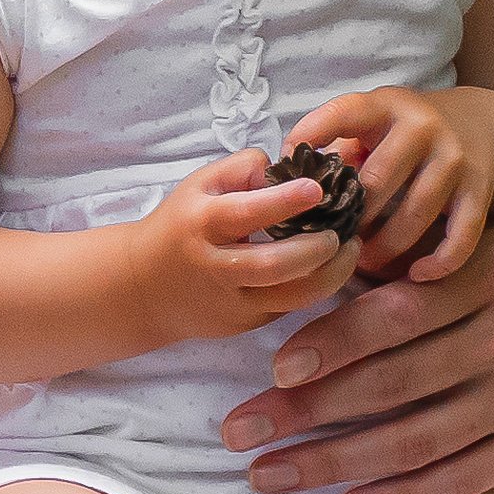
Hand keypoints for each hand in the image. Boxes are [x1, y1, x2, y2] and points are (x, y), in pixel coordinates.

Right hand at [124, 148, 358, 350]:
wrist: (143, 287)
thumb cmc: (180, 225)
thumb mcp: (199, 185)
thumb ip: (243, 169)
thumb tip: (288, 170)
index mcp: (201, 224)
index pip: (246, 213)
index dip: (284, 201)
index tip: (317, 188)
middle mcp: (215, 266)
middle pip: (273, 265)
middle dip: (316, 249)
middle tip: (343, 232)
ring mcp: (230, 301)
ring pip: (290, 298)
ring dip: (330, 276)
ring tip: (349, 252)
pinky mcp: (242, 323)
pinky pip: (287, 308)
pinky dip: (313, 288)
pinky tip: (329, 269)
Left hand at [219, 213, 493, 493]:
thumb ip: (430, 262)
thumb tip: (342, 279)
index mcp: (488, 276)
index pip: (390, 317)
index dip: (326, 345)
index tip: (272, 367)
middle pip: (386, 384)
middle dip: (303, 412)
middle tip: (239, 432)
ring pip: (413, 439)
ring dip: (334, 463)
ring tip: (272, 476)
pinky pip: (461, 477)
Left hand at [287, 87, 493, 280]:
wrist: (482, 123)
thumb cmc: (406, 132)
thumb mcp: (373, 123)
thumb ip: (336, 146)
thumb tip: (288, 181)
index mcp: (385, 106)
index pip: (342, 114)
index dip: (310, 137)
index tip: (286, 168)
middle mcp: (421, 127)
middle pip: (376, 182)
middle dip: (351, 220)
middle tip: (331, 243)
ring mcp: (454, 158)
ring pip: (414, 215)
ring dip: (386, 248)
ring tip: (364, 262)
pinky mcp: (479, 188)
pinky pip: (461, 234)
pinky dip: (440, 262)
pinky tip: (418, 275)